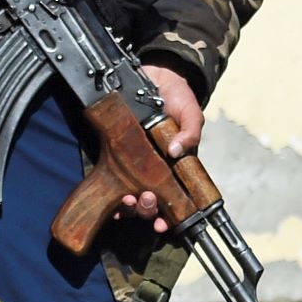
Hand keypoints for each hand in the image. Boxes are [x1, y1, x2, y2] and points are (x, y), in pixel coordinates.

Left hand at [119, 63, 203, 232]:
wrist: (156, 76)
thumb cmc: (178, 99)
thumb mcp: (191, 114)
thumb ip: (190, 132)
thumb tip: (175, 151)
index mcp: (175, 167)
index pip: (174, 198)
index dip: (168, 216)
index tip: (162, 224)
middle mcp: (154, 170)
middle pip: (150, 202)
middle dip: (146, 209)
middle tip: (144, 200)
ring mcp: (133, 164)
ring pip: (130, 196)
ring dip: (128, 205)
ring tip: (127, 199)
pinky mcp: (115, 153)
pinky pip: (110, 178)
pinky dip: (109, 191)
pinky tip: (111, 195)